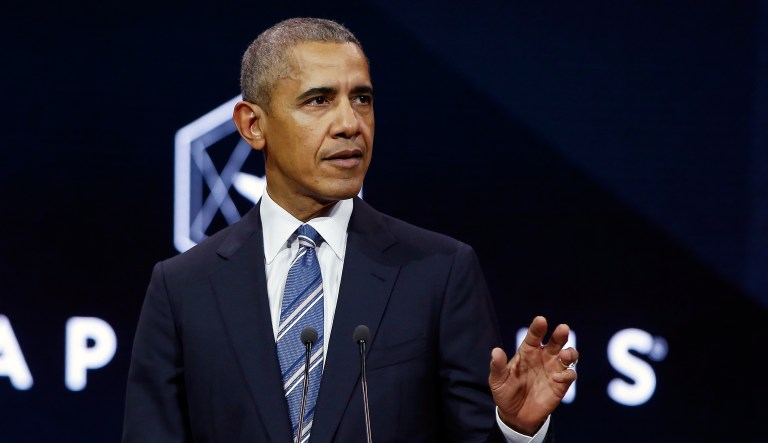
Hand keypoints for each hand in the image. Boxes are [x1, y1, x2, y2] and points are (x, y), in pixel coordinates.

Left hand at [488, 315, 577, 434]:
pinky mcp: (561, 384)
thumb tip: (496, 351)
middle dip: (560, 334)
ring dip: (570, 352)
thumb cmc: (505, 392)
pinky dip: (567, 374)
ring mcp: (554, 369)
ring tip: (564, 355)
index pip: (534, 336)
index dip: (538, 328)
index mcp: (527, 352)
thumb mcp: (497, 380)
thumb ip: (498, 366)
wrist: (515, 415)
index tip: (541, 320)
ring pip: (568, 355)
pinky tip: (557, 378)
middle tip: (563, 328)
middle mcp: (543, 357)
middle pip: (556, 341)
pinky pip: (570, 374)